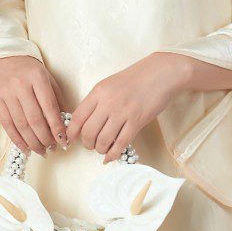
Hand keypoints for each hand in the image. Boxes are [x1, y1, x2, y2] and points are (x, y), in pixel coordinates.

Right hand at [0, 55, 67, 155]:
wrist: (4, 56)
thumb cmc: (30, 69)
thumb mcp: (47, 78)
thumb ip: (57, 99)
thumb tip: (66, 123)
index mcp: (37, 78)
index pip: (49, 108)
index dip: (57, 128)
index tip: (64, 141)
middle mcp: (21, 86)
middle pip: (35, 120)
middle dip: (45, 139)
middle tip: (52, 149)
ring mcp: (7, 94)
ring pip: (21, 125)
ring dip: (33, 142)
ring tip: (42, 151)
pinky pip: (7, 125)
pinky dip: (17, 140)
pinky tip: (26, 148)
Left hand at [71, 53, 193, 162]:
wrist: (160, 74)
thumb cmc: (134, 79)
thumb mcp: (109, 84)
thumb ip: (97, 101)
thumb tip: (84, 122)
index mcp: (98, 92)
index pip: (78, 117)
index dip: (72, 132)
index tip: (71, 139)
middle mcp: (108, 103)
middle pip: (88, 132)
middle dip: (86, 143)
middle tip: (90, 145)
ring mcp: (123, 113)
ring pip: (103, 140)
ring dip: (100, 149)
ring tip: (102, 148)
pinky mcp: (137, 122)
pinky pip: (120, 144)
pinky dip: (113, 154)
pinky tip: (110, 156)